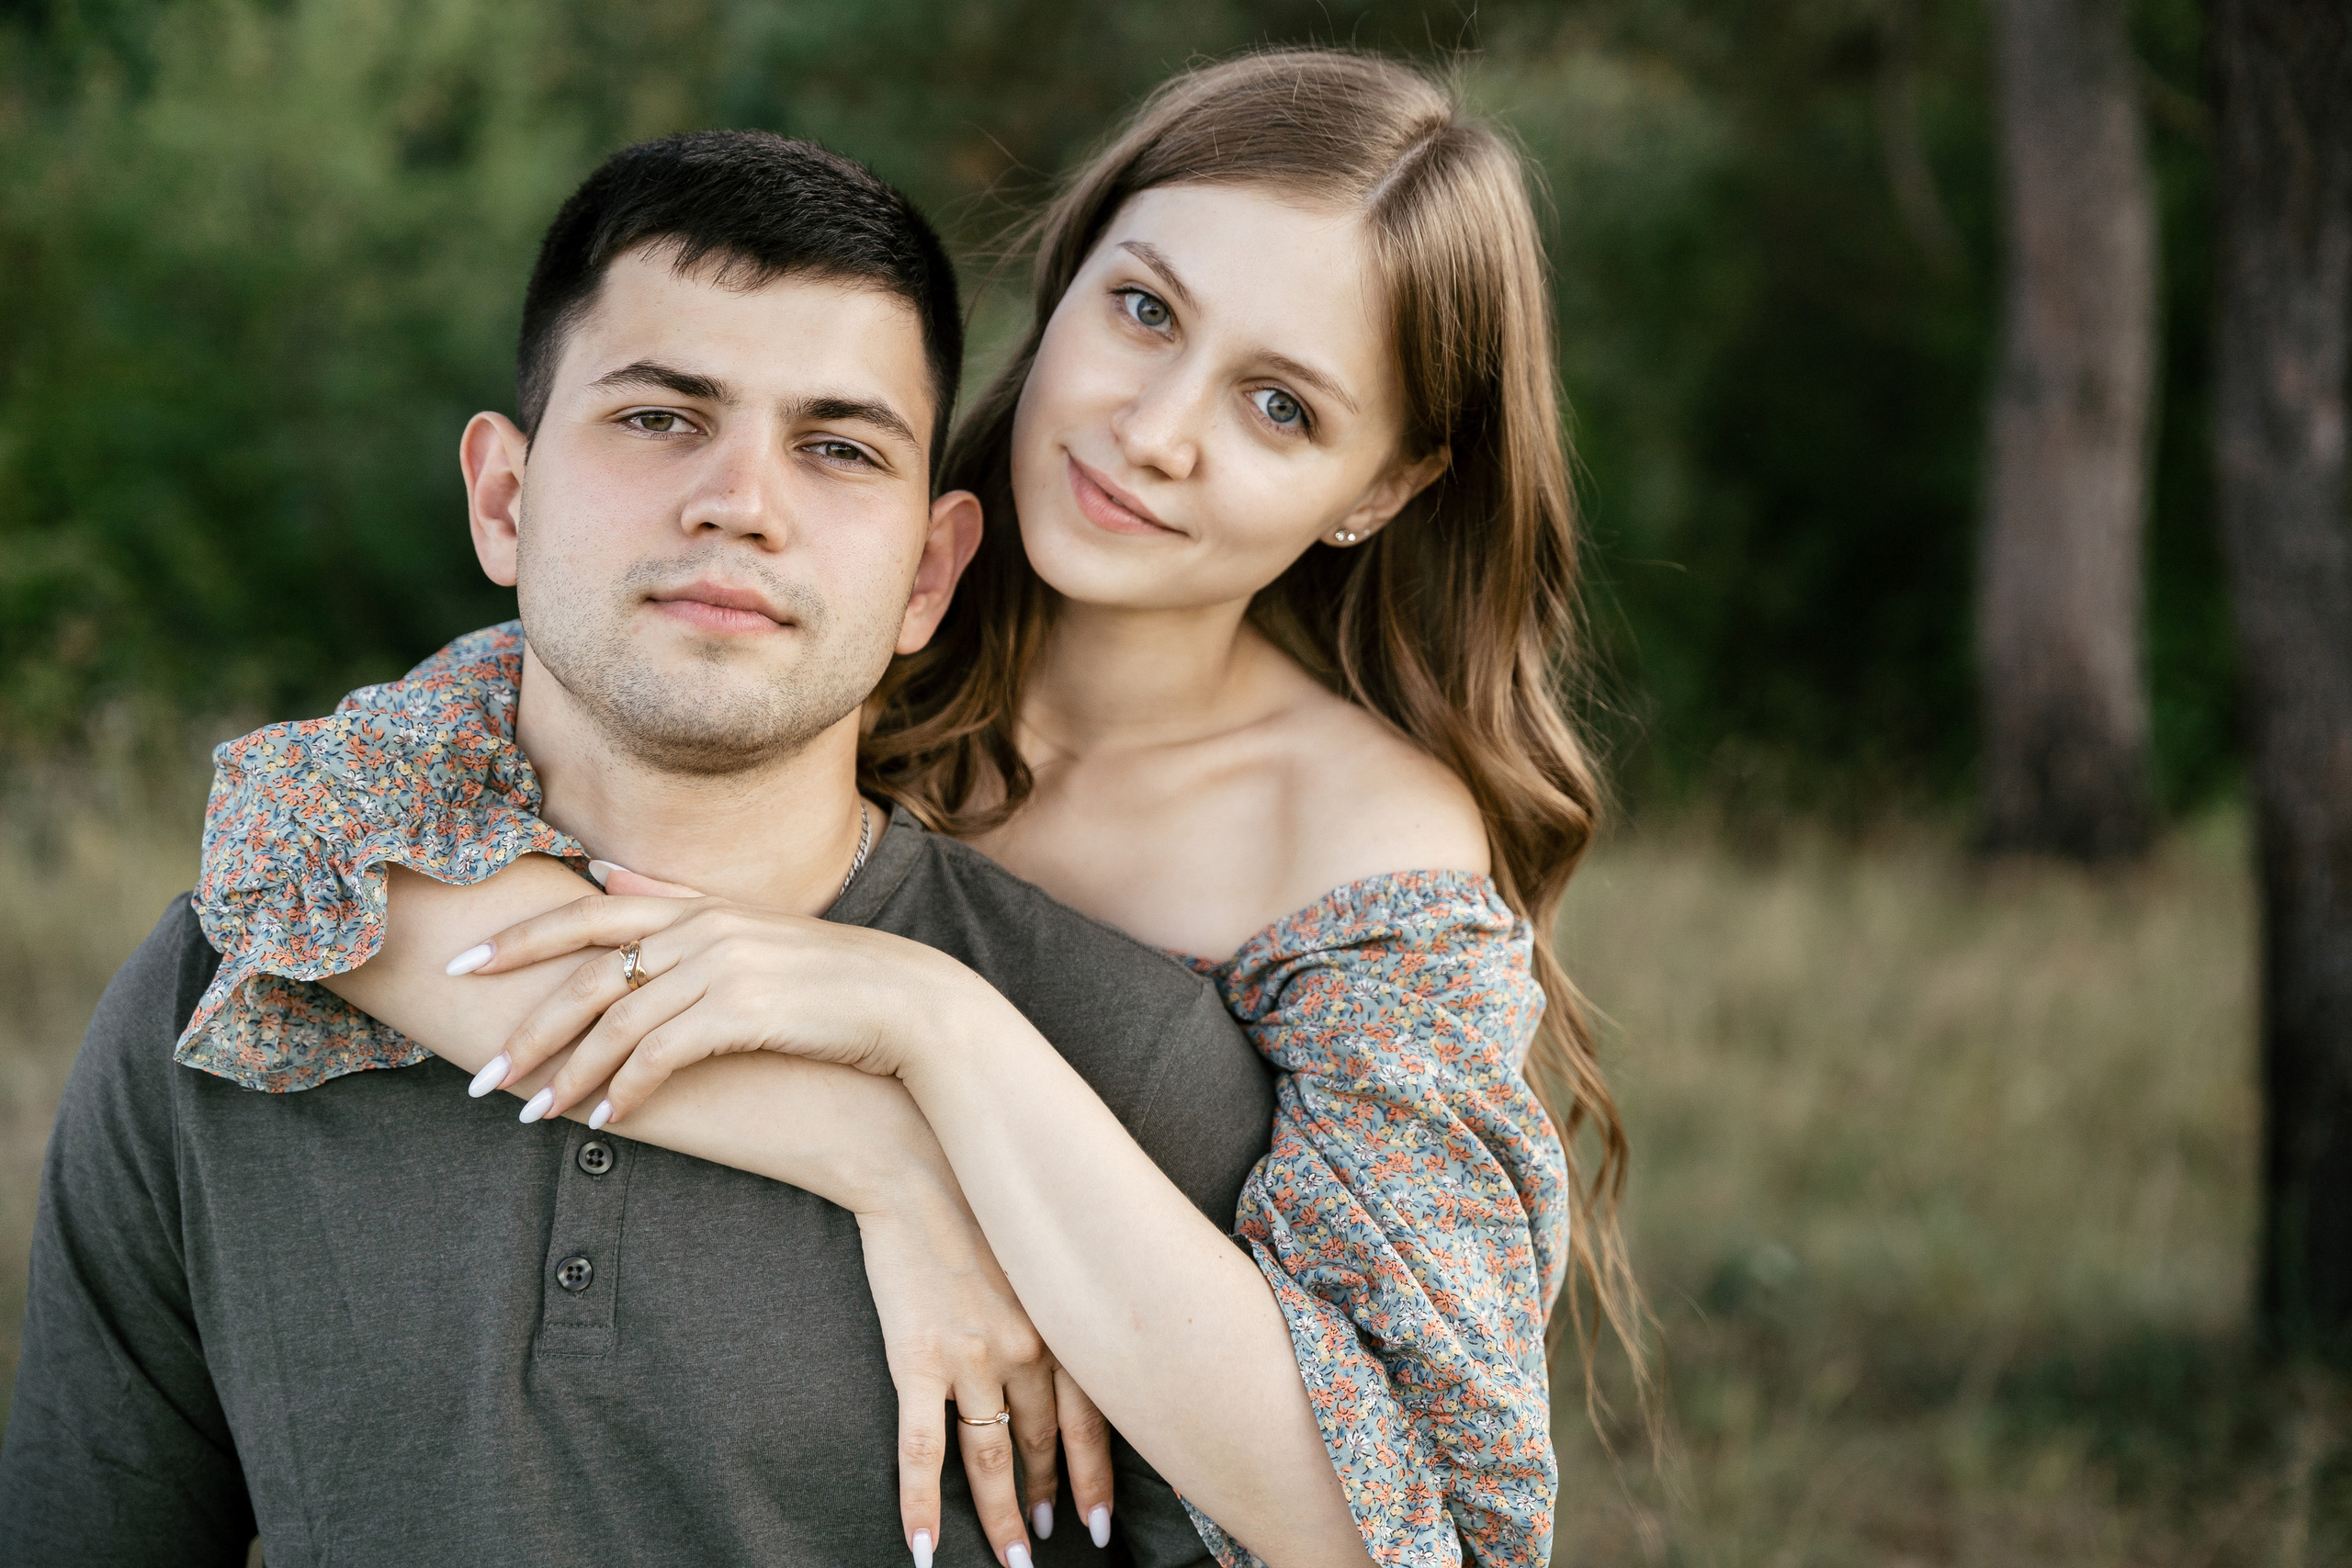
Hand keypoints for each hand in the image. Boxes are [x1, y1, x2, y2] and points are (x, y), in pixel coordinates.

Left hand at [455, 890, 978, 1125]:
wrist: (907, 1002)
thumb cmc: (825, 978)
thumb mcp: (747, 929)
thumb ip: (672, 903)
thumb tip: (602, 876)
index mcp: (695, 906)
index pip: (583, 914)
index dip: (518, 938)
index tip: (461, 966)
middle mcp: (700, 928)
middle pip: (584, 976)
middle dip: (525, 1028)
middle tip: (479, 1076)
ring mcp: (722, 966)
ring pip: (615, 1022)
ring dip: (566, 1074)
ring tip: (530, 1115)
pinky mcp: (743, 1010)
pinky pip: (661, 1055)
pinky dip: (627, 1090)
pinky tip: (605, 1121)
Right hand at [859, 1175, 1116, 1563]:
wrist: (914, 1160)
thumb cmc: (980, 1194)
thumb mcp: (1040, 1244)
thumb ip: (1061, 1294)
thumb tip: (1080, 1329)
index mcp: (1063, 1319)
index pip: (1093, 1418)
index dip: (1097, 1477)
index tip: (1103, 1523)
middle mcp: (1028, 1347)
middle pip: (1042, 1444)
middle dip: (1048, 1500)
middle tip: (1051, 1545)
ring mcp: (972, 1357)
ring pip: (992, 1458)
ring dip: (1002, 1515)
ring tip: (1012, 1558)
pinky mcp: (917, 1359)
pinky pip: (923, 1449)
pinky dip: (923, 1504)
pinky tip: (924, 1546)